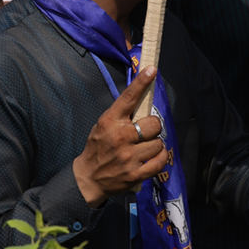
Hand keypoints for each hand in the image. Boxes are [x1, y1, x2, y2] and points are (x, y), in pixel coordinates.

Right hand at [72, 68, 166, 206]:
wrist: (88, 178)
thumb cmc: (97, 147)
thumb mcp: (102, 125)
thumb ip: (120, 115)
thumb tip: (142, 100)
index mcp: (110, 121)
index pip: (128, 98)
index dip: (141, 82)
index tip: (152, 70)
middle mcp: (120, 137)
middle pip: (153, 123)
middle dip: (153, 126)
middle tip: (146, 130)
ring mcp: (128, 157)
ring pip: (158, 143)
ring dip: (155, 144)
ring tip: (145, 146)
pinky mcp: (136, 174)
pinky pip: (159, 161)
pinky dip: (160, 158)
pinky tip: (153, 156)